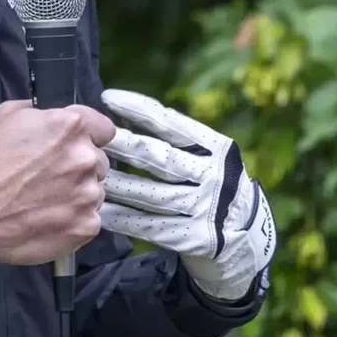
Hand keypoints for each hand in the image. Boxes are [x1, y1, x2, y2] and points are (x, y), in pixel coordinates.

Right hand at [0, 99, 114, 265]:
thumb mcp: (6, 116)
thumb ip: (39, 111)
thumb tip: (52, 116)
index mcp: (71, 127)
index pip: (104, 128)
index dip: (90, 135)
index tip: (74, 145)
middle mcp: (86, 158)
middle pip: (99, 160)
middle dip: (80, 165)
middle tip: (52, 175)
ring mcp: (89, 194)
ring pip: (95, 190)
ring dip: (79, 192)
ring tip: (48, 199)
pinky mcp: (86, 225)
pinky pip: (90, 218)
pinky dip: (74, 218)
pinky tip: (50, 218)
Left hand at [97, 88, 276, 301]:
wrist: (246, 237)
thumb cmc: (215, 186)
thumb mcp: (210, 157)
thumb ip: (178, 141)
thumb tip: (127, 115)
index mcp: (218, 147)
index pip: (172, 123)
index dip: (139, 109)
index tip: (109, 98)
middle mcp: (214, 176)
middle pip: (160, 158)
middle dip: (123, 146)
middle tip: (93, 138)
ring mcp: (205, 208)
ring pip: (152, 194)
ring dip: (119, 185)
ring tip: (91, 176)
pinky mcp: (195, 238)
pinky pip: (152, 226)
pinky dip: (126, 218)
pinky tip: (104, 211)